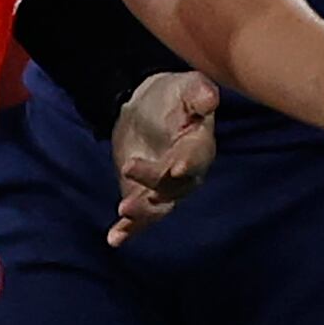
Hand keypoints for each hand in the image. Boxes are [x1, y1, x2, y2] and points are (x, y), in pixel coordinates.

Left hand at [106, 71, 218, 246]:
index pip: (197, 157)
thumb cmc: (173, 95)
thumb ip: (199, 93)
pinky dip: (129, 229)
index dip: (188, 162)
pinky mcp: (144, 195)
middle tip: (130, 168)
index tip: (176, 167)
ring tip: (124, 210)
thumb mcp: (187, 85)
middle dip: (154, 180)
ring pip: (159, 206)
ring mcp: (166, 188)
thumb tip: (209, 99)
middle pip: (175, 184)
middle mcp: (187, 174)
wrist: (147, 105)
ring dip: (143, 211)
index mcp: (200, 146)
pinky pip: (141, 217)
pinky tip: (115, 239)